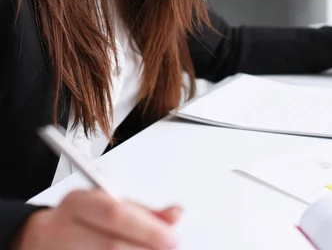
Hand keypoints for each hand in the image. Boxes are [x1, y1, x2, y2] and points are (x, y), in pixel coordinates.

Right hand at [11, 189, 180, 249]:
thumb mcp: (106, 205)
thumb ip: (142, 211)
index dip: (146, 228)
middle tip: (168, 247)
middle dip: (146, 249)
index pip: (115, 214)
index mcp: (77, 203)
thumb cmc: (78, 220)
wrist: (38, 240)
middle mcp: (63, 229)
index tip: (171, 236)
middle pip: (111, 245)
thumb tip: (176, 214)